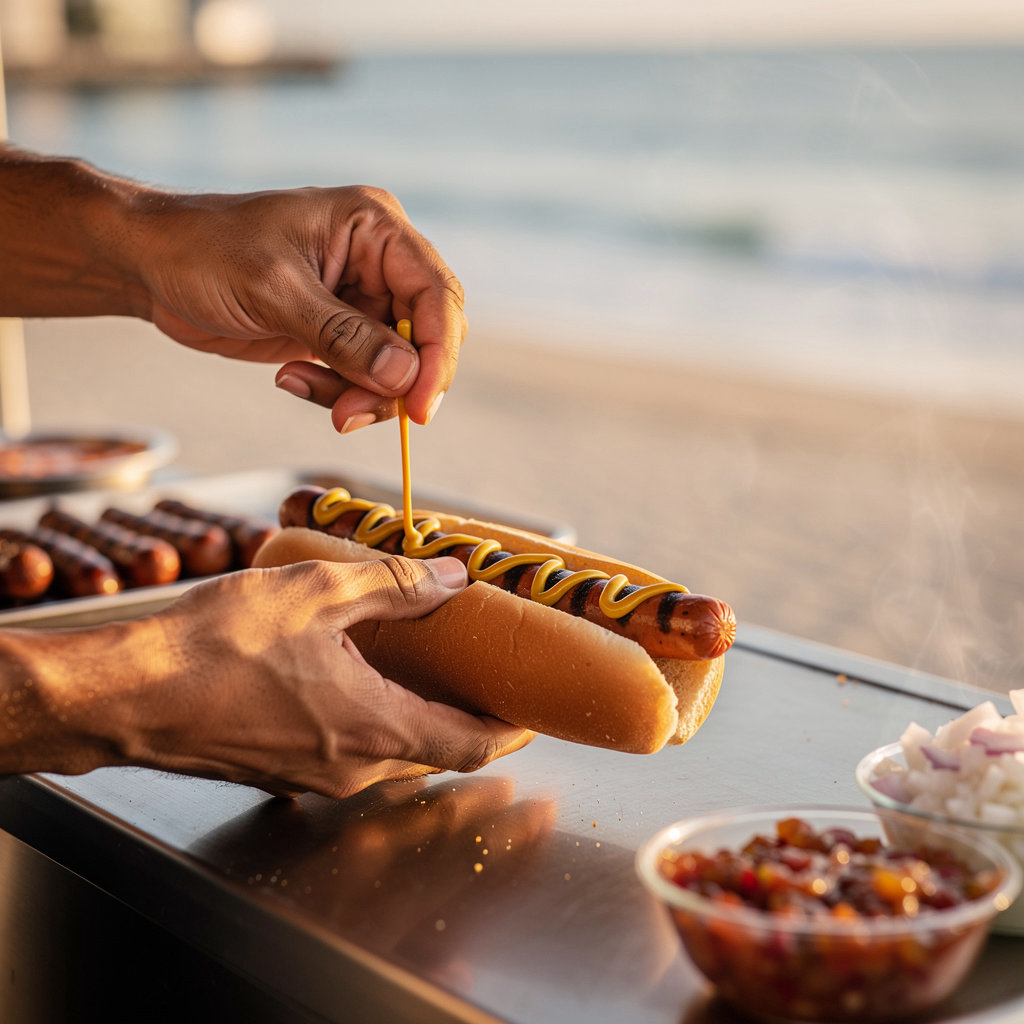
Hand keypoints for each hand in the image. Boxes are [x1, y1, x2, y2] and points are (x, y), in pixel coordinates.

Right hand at [87, 556, 531, 797]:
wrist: (122, 696)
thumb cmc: (214, 645)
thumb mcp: (316, 592)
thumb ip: (394, 584)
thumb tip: (453, 576)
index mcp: (374, 726)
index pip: (471, 746)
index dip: (509, 731)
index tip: (532, 714)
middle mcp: (350, 766)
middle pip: (433, 752)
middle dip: (465, 720)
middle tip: (482, 680)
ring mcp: (311, 778)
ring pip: (387, 753)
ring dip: (417, 718)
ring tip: (426, 671)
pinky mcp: (277, 772)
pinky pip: (344, 752)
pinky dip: (370, 721)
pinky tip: (354, 678)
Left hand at [140, 185, 466, 428]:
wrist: (150, 263)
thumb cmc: (203, 250)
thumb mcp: (273, 289)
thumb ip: (343, 335)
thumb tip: (404, 377)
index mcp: (375, 228)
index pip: (436, 295)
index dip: (436, 355)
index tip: (417, 408)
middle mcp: (378, 262)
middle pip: (424, 337)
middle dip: (394, 383)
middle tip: (349, 414)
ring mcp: (359, 299)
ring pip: (395, 367)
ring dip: (359, 394)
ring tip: (301, 386)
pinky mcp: (337, 332)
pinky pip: (361, 377)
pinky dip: (335, 392)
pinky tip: (289, 377)